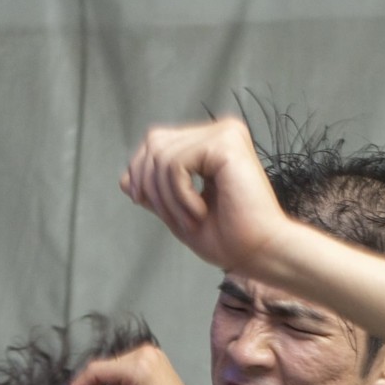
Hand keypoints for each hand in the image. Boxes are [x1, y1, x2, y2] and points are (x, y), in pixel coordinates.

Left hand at [119, 116, 288, 274]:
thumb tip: (125, 179)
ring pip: (162, 155)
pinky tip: (200, 212)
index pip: (156, 141)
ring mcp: (226, 133)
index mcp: (213, 143)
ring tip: (190, 219)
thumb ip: (155, 192)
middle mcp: (221, 131)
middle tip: (174, 218)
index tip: (142, 202)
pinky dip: (179, 195)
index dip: (139, 171)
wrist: (260, 253)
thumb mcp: (178, 211)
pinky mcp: (226, 143)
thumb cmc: (229, 238)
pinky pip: (176, 163)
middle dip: (150, 184)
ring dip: (167, 196)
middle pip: (154, 142)